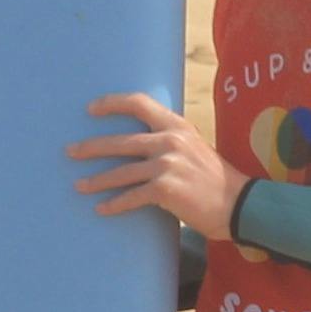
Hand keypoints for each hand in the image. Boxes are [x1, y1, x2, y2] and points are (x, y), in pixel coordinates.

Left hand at [71, 91, 240, 239]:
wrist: (240, 205)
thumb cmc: (212, 178)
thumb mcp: (193, 147)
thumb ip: (168, 140)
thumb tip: (136, 140)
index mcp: (177, 126)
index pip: (139, 102)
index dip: (111, 103)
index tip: (90, 109)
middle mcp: (171, 141)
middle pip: (120, 141)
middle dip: (90, 148)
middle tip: (70, 152)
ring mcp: (168, 164)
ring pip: (121, 172)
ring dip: (96, 181)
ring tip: (79, 186)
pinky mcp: (166, 189)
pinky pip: (131, 196)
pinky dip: (114, 204)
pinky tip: (101, 209)